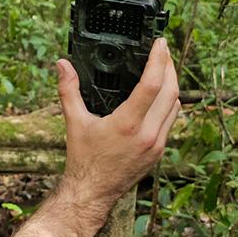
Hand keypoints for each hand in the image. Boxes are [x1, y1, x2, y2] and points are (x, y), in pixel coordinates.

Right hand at [55, 37, 179, 203]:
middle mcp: (148, 134)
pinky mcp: (159, 152)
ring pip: (175, 106)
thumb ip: (68, 90)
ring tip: (164, 69)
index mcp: (128, 124)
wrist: (92, 193)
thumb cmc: (83, 159)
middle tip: (163, 51)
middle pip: (172, 92)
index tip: (160, 44)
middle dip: (170, 67)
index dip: (159, 60)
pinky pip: (171, 121)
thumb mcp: (74, 122)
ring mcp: (157, 145)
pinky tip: (160, 96)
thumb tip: (62, 65)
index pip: (152, 84)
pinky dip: (169, 104)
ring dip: (173, 85)